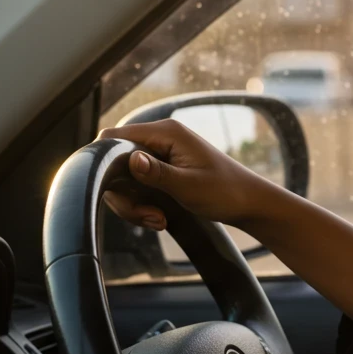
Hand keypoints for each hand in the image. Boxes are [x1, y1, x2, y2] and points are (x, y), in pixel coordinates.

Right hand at [97, 120, 277, 231]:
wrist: (248, 203)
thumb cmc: (225, 192)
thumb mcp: (189, 186)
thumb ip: (157, 173)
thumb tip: (130, 160)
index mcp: (166, 132)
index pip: (113, 137)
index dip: (104, 164)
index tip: (116, 193)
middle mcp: (159, 138)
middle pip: (113, 163)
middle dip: (124, 196)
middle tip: (148, 216)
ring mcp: (159, 154)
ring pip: (123, 180)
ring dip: (134, 205)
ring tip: (158, 220)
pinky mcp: (160, 171)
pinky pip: (136, 188)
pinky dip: (142, 206)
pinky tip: (160, 219)